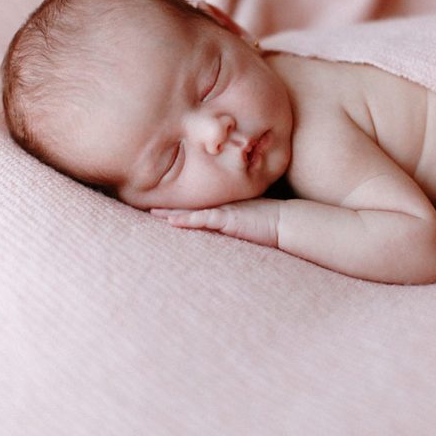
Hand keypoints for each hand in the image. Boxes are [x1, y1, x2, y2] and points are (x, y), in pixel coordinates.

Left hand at [151, 198, 282, 247]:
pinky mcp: (227, 219)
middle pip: (190, 206)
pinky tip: (171, 221)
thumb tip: (233, 229)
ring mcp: (223, 211)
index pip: (198, 206)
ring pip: (192, 211)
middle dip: (170, 207)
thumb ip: (239, 223)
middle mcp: (222, 206)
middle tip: (149, 207)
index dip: (181, 206)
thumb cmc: (272, 223)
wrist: (286, 222)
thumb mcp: (251, 221)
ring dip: (171, 213)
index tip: (164, 208)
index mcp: (225, 207)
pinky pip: (202, 219)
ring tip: (153, 213)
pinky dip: (186, 220)